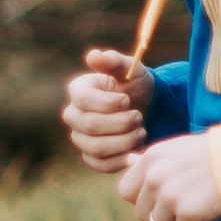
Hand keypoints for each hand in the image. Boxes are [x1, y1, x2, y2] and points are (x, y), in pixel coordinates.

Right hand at [64, 48, 145, 172]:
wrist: (147, 107)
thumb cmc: (135, 84)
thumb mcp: (130, 69)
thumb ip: (113, 61)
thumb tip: (93, 56)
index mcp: (79, 90)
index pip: (83, 100)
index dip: (108, 103)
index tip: (127, 100)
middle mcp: (73, 114)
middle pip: (90, 125)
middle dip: (121, 123)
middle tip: (139, 116)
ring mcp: (80, 137)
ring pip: (95, 148)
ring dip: (124, 141)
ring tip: (141, 131)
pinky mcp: (91, 156)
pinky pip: (100, 164)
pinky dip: (121, 160)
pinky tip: (137, 150)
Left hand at [116, 134, 220, 220]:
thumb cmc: (214, 153)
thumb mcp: (178, 149)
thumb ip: (151, 160)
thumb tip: (127, 160)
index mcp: (150, 159)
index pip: (126, 191)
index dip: (144, 199)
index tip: (163, 195)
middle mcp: (154, 176)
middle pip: (142, 214)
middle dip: (162, 214)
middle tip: (186, 202)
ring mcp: (169, 195)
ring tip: (198, 205)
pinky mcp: (187, 212)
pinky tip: (209, 211)